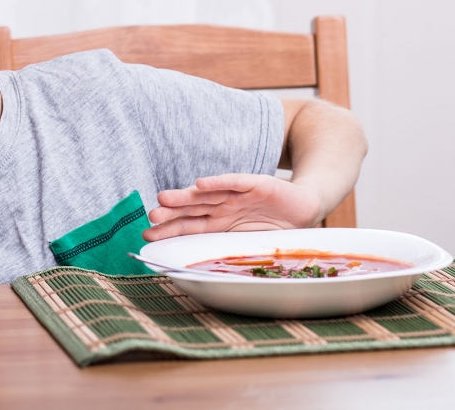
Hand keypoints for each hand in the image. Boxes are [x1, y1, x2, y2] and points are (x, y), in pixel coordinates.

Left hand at [142, 174, 322, 241]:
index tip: (148, 235)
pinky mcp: (255, 183)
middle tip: (152, 215)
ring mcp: (237, 195)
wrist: (306, 208)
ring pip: (207, 195)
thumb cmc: (275, 228)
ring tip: (165, 198)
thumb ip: (228, 251)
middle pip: (192, 209)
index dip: (169, 229)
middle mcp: (224, 207)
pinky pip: (234, 182)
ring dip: (186, 196)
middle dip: (172, 212)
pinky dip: (218, 182)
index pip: (189, 226)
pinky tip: (201, 183)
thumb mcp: (249, 244)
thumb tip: (203, 273)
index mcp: (219, 223)